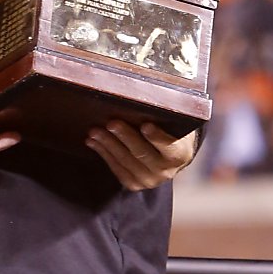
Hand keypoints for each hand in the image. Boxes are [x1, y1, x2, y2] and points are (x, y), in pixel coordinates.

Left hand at [84, 119, 198, 189]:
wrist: (168, 155)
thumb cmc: (168, 130)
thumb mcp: (173, 121)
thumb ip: (164, 111)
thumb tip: (144, 90)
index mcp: (180, 154)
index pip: (169, 146)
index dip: (157, 137)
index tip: (145, 125)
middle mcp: (167, 171)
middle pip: (143, 153)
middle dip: (125, 137)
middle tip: (111, 123)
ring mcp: (150, 180)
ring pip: (126, 161)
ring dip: (108, 144)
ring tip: (94, 131)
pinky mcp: (134, 183)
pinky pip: (116, 169)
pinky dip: (103, 154)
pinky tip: (92, 142)